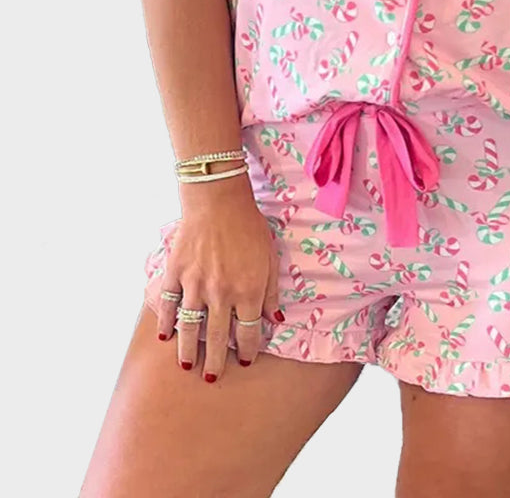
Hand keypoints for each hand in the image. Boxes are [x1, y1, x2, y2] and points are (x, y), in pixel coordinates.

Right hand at [155, 196, 283, 381]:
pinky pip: (167, 305)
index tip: (245, 361)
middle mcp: (220, 295)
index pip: (247, 333)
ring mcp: (195, 286)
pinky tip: (164, 335)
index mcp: (247, 292)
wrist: (218, 201)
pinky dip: (164, 322)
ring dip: (188, 351)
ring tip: (188, 366)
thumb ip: (271, 291)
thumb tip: (274, 319)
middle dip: (215, 363)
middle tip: (212, 378)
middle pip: (217, 338)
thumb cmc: (249, 226)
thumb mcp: (270, 258)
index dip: (246, 351)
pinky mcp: (175, 274)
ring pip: (190, 328)